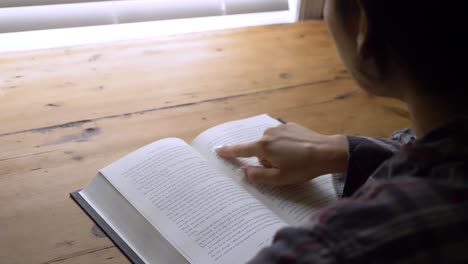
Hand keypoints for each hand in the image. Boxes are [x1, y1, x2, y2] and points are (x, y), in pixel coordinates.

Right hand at [216, 123, 348, 184]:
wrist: (328, 152)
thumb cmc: (303, 168)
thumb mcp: (279, 178)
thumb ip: (257, 176)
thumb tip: (243, 171)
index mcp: (263, 147)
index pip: (241, 150)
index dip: (228, 151)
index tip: (217, 150)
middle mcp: (268, 133)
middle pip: (259, 150)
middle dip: (266, 160)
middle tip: (284, 168)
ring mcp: (280, 127)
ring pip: (270, 144)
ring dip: (276, 152)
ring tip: (293, 160)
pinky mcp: (290, 125)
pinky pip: (280, 138)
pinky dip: (285, 145)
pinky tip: (298, 151)